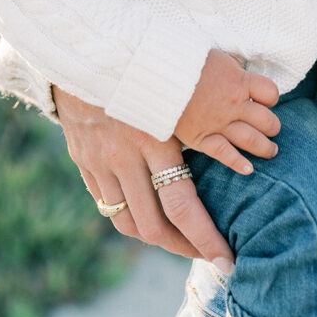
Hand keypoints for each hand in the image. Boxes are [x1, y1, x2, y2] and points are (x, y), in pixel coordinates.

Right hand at [53, 86, 235, 270]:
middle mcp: (126, 156)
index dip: (205, 239)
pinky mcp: (85, 162)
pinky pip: (108, 205)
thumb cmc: (143, 71)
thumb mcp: (173, 97)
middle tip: (210, 254)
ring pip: (129, 221)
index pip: (182, 205)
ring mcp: (101, 162)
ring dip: (158, 238)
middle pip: (155, 224)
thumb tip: (232, 153)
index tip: (227, 261)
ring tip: (182, 241)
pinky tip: (148, 216)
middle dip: (186, 247)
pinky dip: (129, 217)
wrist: (86, 54)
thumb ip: (194, 128)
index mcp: (156, 138)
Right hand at [175, 49, 279, 173]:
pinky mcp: (202, 137)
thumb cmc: (185, 60)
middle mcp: (233, 104)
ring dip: (265, 148)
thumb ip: (230, 66)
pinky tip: (248, 169)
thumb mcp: (215, 56)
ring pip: (253, 140)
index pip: (270, 92)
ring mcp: (219, 123)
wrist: (159, 74)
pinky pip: (226, 154)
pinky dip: (239, 163)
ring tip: (270, 151)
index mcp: (238, 81)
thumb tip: (239, 68)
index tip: (265, 100)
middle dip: (272, 126)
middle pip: (267, 120)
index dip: (270, 97)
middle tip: (272, 129)